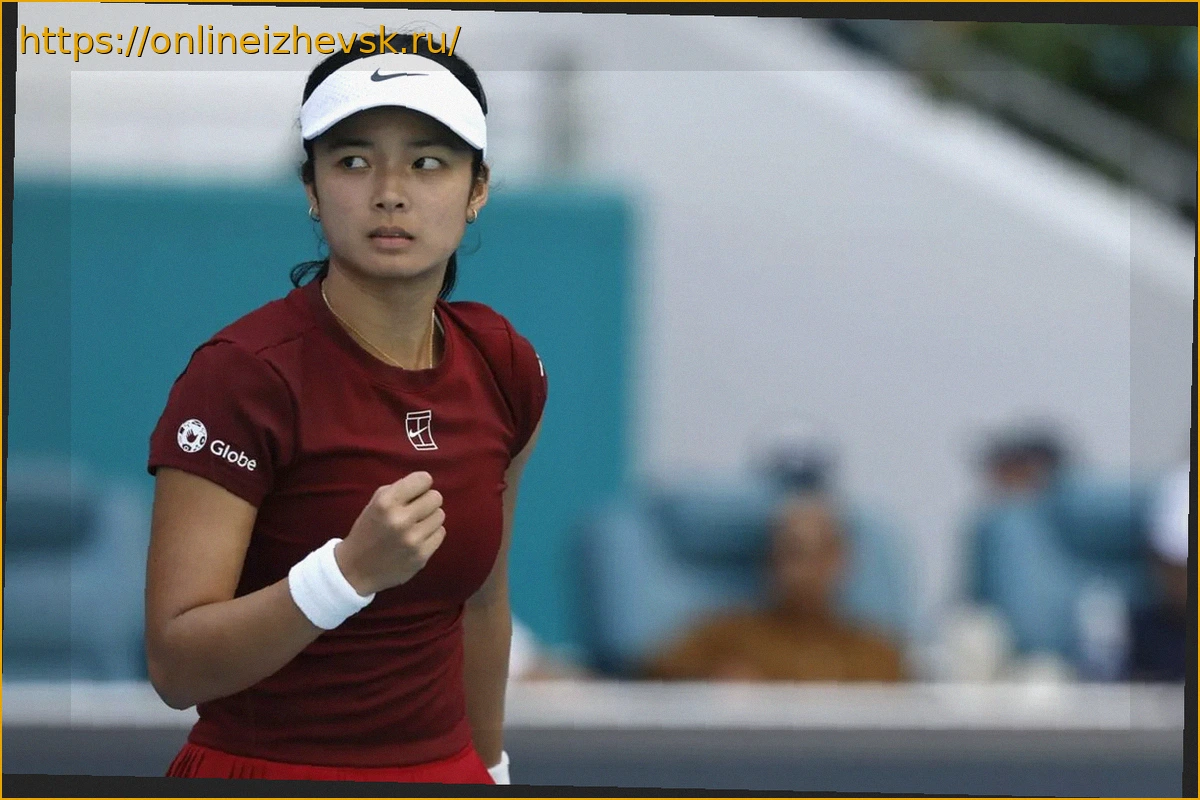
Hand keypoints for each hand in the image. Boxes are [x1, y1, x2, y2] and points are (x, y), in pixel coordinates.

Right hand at [334, 471, 445, 595]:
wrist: (356, 569)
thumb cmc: (368, 530)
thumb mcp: (376, 503)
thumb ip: (400, 489)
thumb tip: (426, 483)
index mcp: (386, 502)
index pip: (423, 479)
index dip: (420, 484)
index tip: (415, 492)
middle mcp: (400, 519)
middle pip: (436, 497)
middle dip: (427, 501)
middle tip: (416, 510)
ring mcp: (412, 539)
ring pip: (440, 515)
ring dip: (429, 518)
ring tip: (416, 525)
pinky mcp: (421, 556)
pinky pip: (440, 533)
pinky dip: (432, 534)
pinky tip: (418, 538)